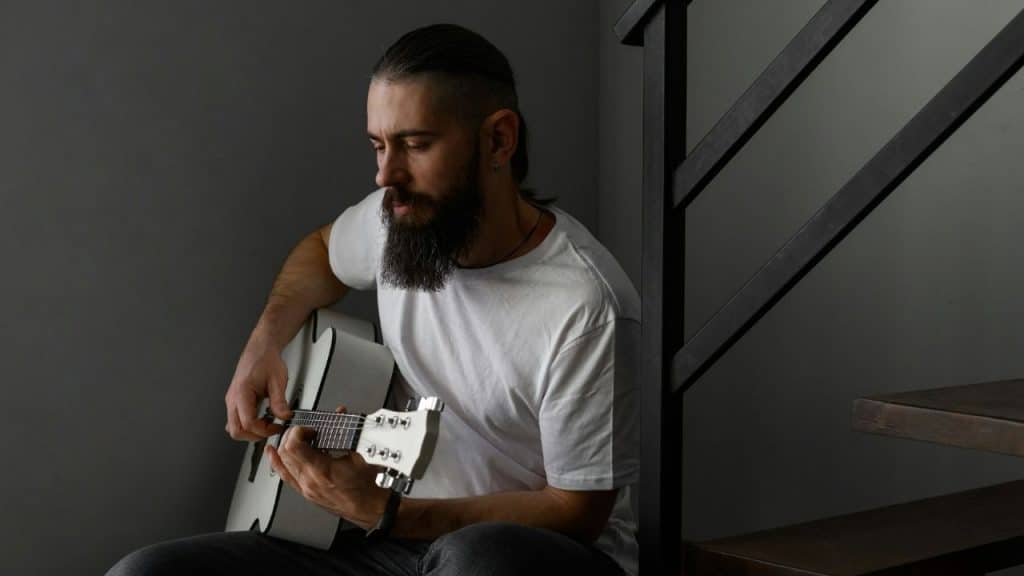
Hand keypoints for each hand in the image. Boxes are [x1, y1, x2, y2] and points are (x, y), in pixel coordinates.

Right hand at [224, 330, 291, 440]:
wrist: (260, 349)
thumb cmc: (266, 360)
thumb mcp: (278, 380)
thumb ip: (280, 401)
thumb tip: (284, 417)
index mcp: (242, 392)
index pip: (247, 423)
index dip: (264, 430)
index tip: (277, 427)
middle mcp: (232, 398)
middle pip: (235, 430)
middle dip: (255, 435)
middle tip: (272, 429)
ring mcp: (231, 401)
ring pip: (234, 428)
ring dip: (250, 432)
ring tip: (268, 424)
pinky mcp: (235, 401)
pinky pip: (236, 420)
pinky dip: (247, 425)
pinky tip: (261, 419)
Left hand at [265, 406, 388, 527]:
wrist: (368, 507)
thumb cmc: (367, 486)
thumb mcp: (359, 453)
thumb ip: (346, 431)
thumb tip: (340, 414)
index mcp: (321, 471)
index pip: (294, 446)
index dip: (298, 431)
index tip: (310, 429)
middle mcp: (309, 481)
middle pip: (285, 452)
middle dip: (292, 436)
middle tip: (306, 431)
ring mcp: (305, 489)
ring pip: (281, 464)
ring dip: (284, 447)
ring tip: (291, 437)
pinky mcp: (306, 493)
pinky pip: (284, 476)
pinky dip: (277, 463)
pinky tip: (273, 454)